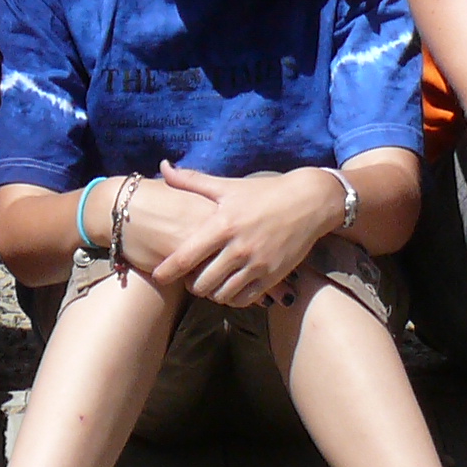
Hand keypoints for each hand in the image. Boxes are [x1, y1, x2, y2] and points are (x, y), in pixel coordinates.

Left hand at [153, 164, 338, 306]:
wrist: (309, 202)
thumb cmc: (263, 192)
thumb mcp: (227, 186)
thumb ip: (192, 180)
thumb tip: (164, 166)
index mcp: (223, 224)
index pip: (186, 256)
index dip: (167, 270)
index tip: (157, 276)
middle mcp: (238, 248)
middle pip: (202, 283)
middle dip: (191, 284)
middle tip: (190, 279)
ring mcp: (257, 265)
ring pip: (222, 295)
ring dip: (212, 293)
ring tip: (210, 284)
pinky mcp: (272, 277)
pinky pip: (244, 299)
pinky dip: (233, 298)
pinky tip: (230, 287)